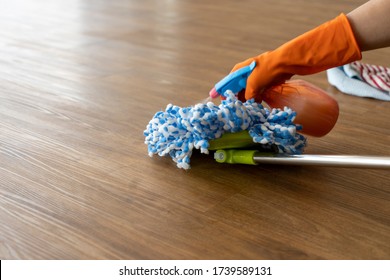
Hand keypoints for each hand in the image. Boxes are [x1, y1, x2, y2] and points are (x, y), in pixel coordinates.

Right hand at [229, 14, 360, 101]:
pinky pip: (258, 94)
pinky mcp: (266, 82)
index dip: (222, 94)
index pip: (226, 84)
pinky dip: (257, 100)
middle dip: (237, 101)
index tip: (218, 103)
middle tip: (235, 112)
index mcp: (238, 71)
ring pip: (248, 93)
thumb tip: (248, 106)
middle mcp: (245, 74)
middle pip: (237, 90)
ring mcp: (257, 78)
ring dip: (248, 102)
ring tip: (246, 112)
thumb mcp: (253, 84)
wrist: (288, 62)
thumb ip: (248, 97)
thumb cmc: (268, 70)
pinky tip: (257, 108)